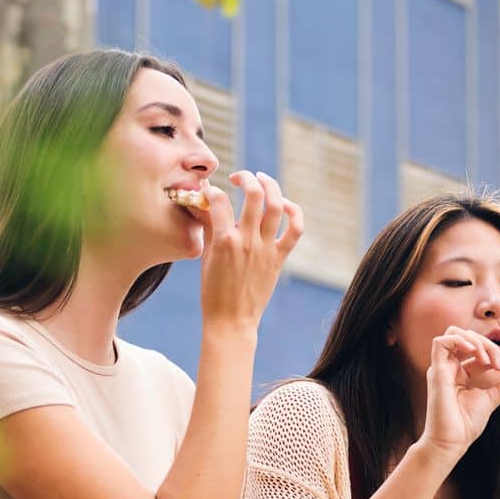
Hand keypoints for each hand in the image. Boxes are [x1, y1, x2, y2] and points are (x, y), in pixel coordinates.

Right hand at [196, 171, 303, 337]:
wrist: (231, 321)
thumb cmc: (213, 292)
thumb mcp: (206, 258)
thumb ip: (209, 228)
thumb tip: (205, 204)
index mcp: (224, 241)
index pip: (219, 201)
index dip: (212, 191)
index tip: (209, 192)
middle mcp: (247, 242)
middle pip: (253, 195)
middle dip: (246, 178)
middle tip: (239, 177)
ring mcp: (266, 249)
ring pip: (276, 206)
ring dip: (270, 186)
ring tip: (262, 179)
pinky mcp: (279, 258)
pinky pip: (295, 230)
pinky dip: (294, 213)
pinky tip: (285, 205)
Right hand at [419, 326, 499, 459]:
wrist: (452, 442)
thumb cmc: (466, 425)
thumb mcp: (494, 397)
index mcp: (461, 374)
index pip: (482, 352)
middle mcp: (449, 368)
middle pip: (468, 338)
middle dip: (489, 345)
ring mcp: (441, 369)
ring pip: (454, 334)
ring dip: (476, 342)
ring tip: (489, 361)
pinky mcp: (435, 371)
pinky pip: (441, 342)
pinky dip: (460, 341)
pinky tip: (475, 354)